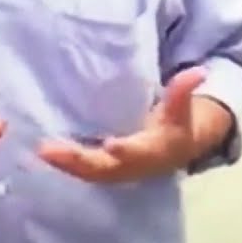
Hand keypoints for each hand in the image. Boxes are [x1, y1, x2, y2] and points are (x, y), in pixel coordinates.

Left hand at [37, 66, 219, 183]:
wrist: (174, 152)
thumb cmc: (176, 126)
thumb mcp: (182, 110)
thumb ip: (183, 91)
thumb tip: (199, 72)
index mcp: (150, 153)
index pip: (136, 153)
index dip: (124, 151)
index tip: (111, 145)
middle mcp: (130, 167)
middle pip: (102, 167)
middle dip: (78, 161)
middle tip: (50, 150)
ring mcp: (114, 171)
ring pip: (88, 171)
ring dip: (65, 164)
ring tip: (42, 150)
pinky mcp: (101, 168)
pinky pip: (81, 168)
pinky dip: (63, 163)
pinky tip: (43, 151)